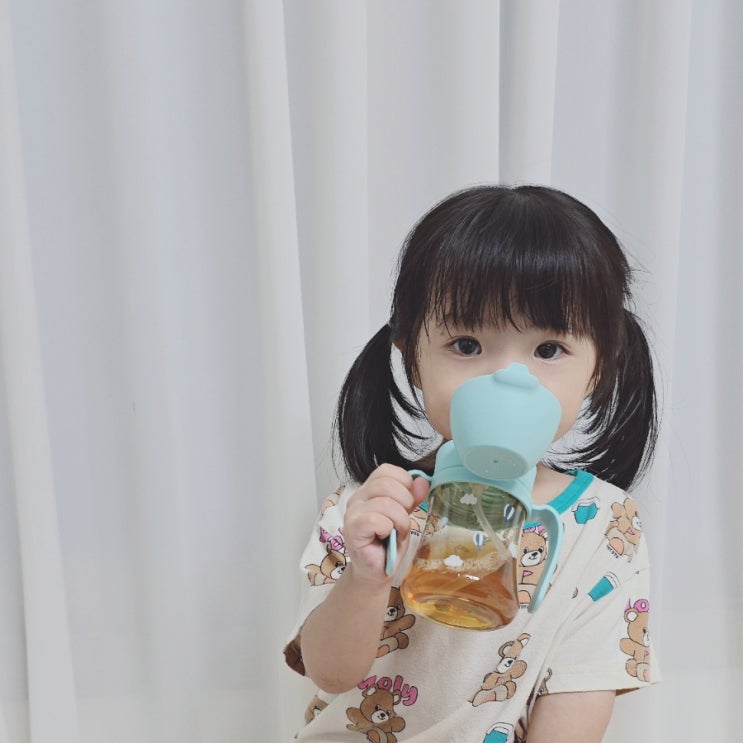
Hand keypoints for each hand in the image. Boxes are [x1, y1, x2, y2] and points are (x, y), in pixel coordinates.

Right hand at [343, 464, 428, 582]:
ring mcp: (352, 512)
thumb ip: (413, 497)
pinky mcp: (352, 529)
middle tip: (402, 521)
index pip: (386, 470)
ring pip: (385, 503)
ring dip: (399, 520)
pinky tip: (385, 537)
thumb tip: (422, 481)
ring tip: (396, 532)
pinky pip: (375, 520)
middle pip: (386, 483)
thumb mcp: (405, 515)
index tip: (407, 504)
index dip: (404, 484)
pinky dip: (388, 529)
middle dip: (404, 504)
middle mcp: (358, 497)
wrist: (378, 570)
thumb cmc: (389, 543)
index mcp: (369, 489)